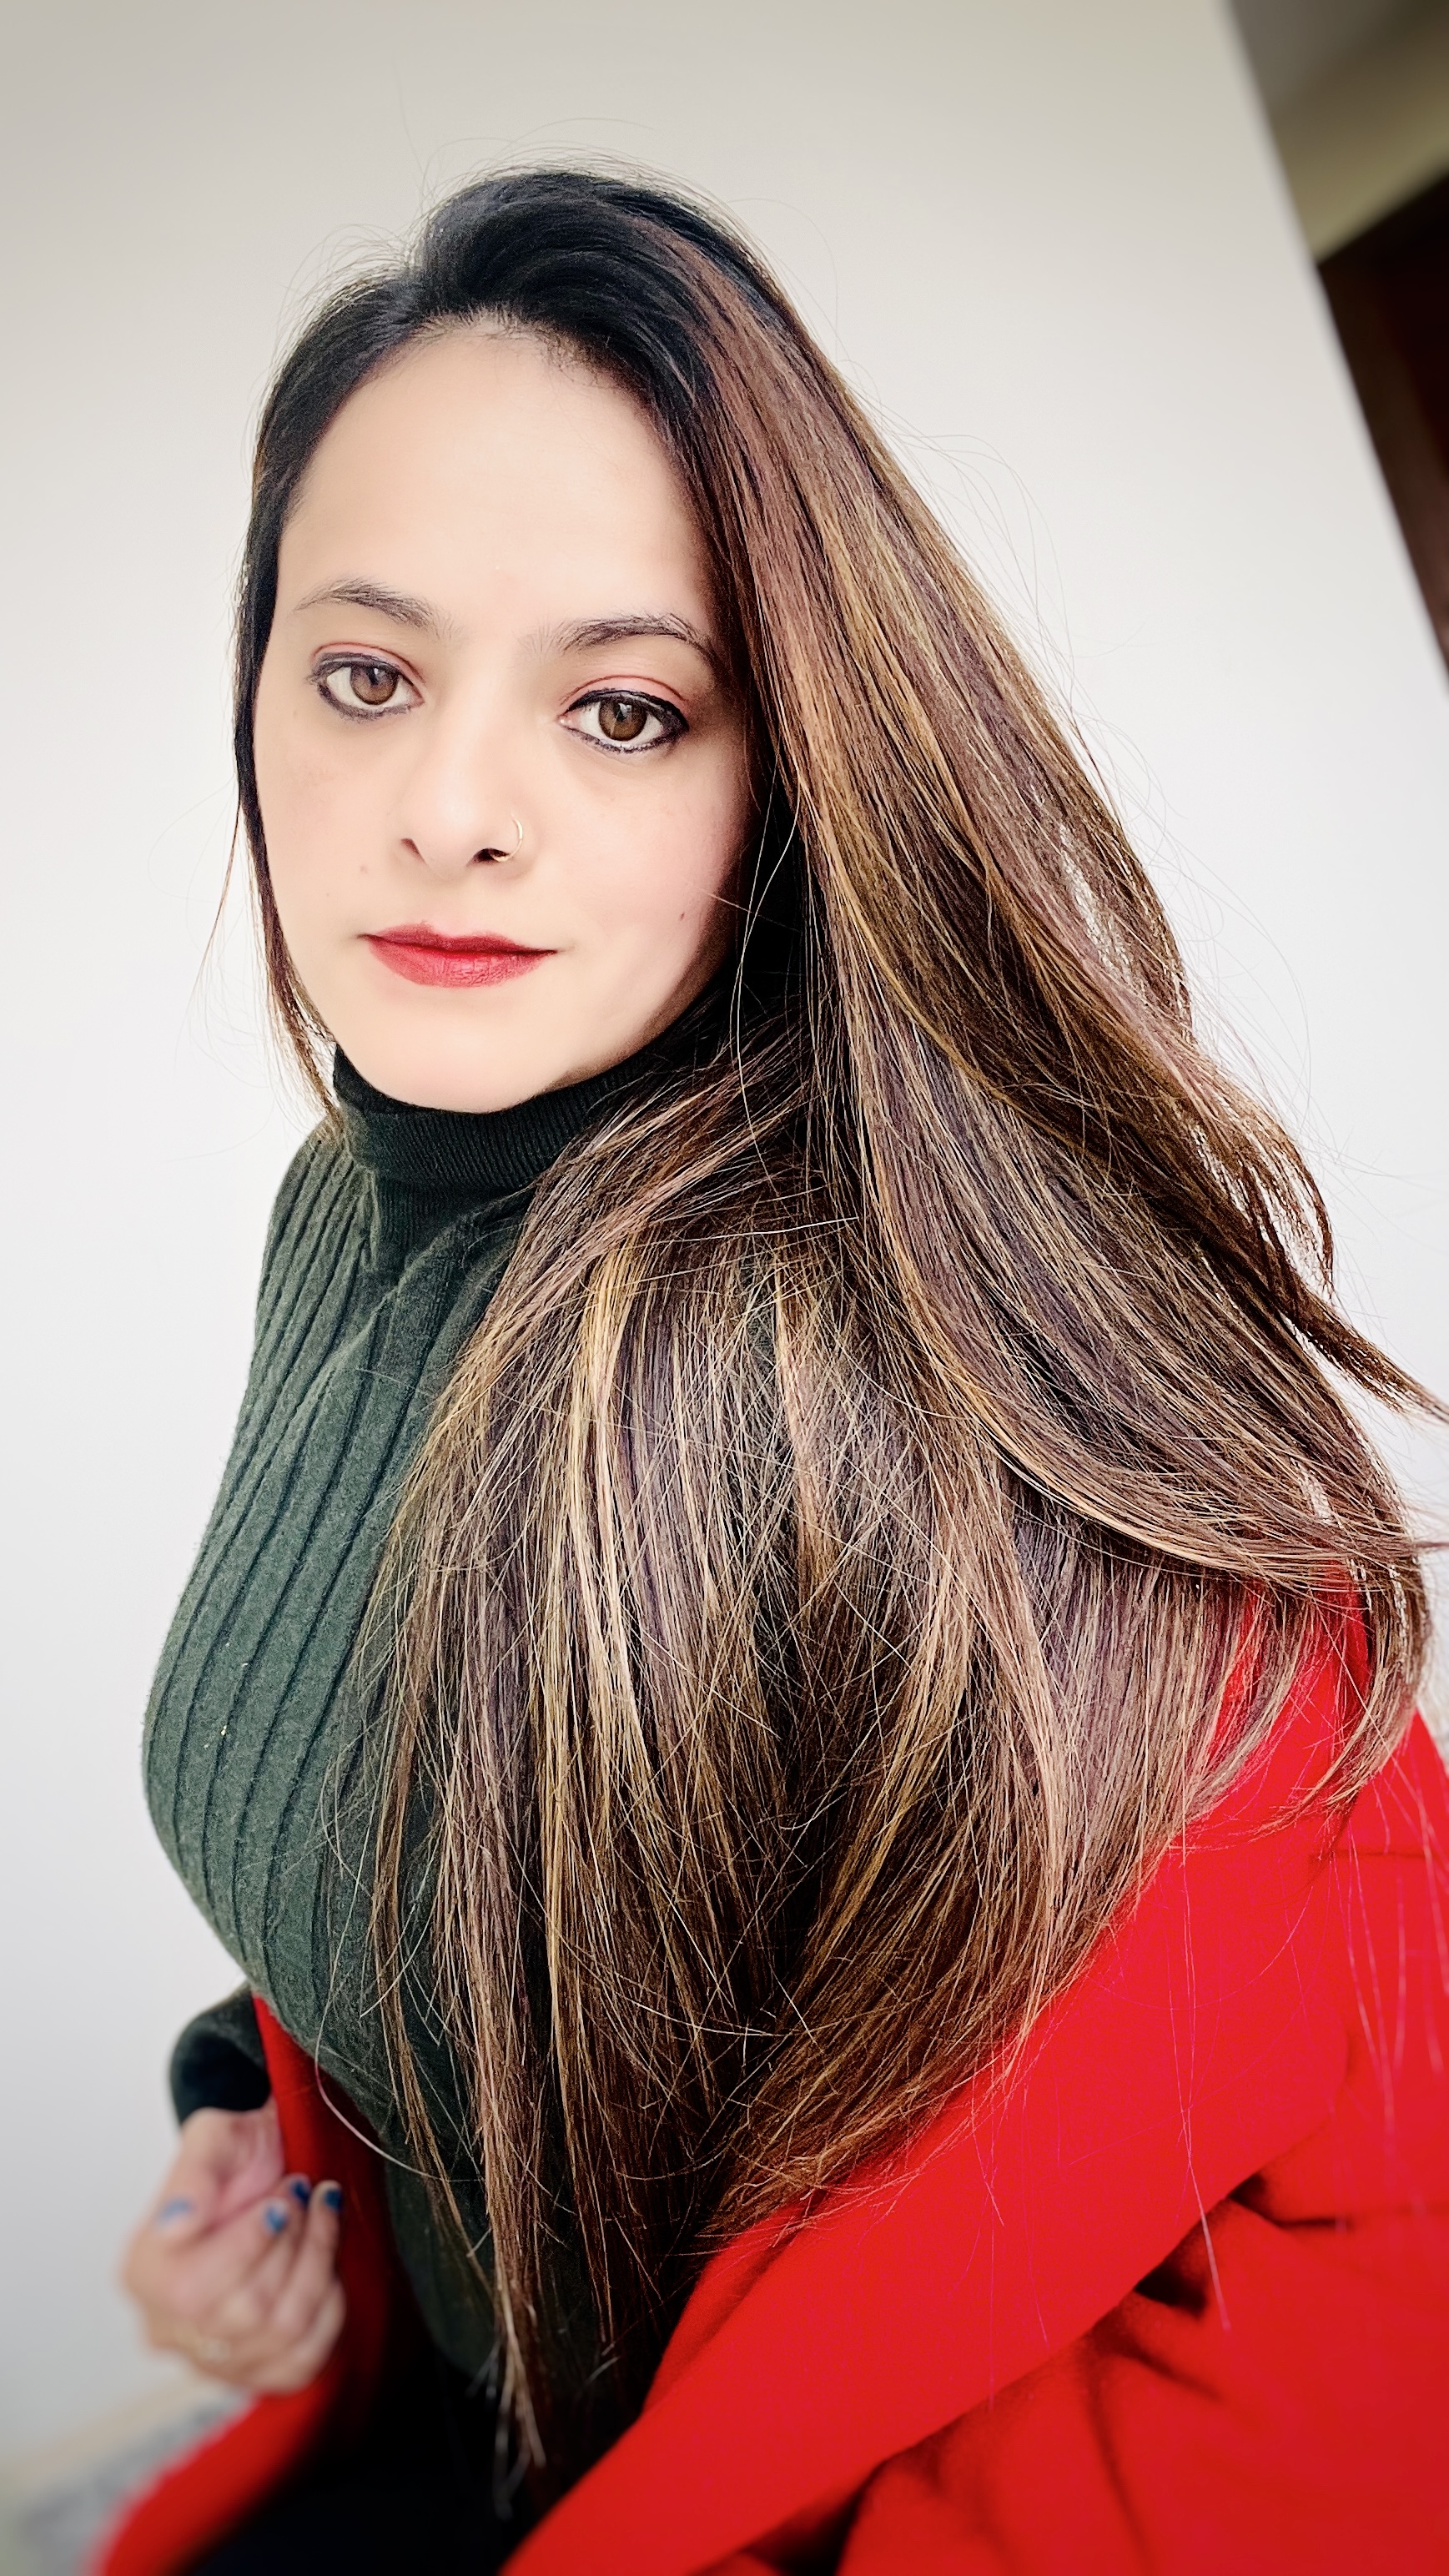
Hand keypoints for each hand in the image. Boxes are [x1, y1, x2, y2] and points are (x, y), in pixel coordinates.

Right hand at [121, 2102, 345, 2392]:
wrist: (263, 2167)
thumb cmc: (236, 2154)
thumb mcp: (212, 2138)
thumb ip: (193, 2176)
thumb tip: (177, 2222)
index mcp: (144, 2274)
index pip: (194, 2289)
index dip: (255, 2240)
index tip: (287, 2193)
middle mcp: (168, 2327)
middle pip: (247, 2313)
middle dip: (294, 2244)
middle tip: (304, 2197)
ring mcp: (211, 2356)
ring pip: (283, 2334)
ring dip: (318, 2266)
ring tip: (320, 2218)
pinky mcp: (256, 2370)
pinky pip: (304, 2359)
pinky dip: (329, 2308)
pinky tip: (324, 2265)